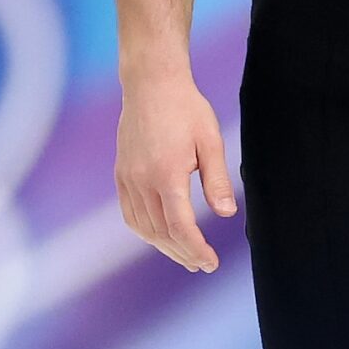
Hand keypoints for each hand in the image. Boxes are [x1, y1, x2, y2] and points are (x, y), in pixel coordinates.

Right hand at [115, 74, 236, 272]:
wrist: (151, 84)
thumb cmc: (186, 109)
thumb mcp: (211, 141)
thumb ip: (217, 180)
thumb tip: (226, 214)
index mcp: (167, 174)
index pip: (180, 227)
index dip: (196, 250)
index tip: (211, 262)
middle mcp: (142, 180)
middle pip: (161, 233)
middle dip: (183, 253)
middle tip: (203, 264)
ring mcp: (127, 178)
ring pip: (143, 228)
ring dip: (164, 247)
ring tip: (185, 256)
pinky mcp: (121, 174)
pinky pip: (130, 214)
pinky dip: (145, 232)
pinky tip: (161, 237)